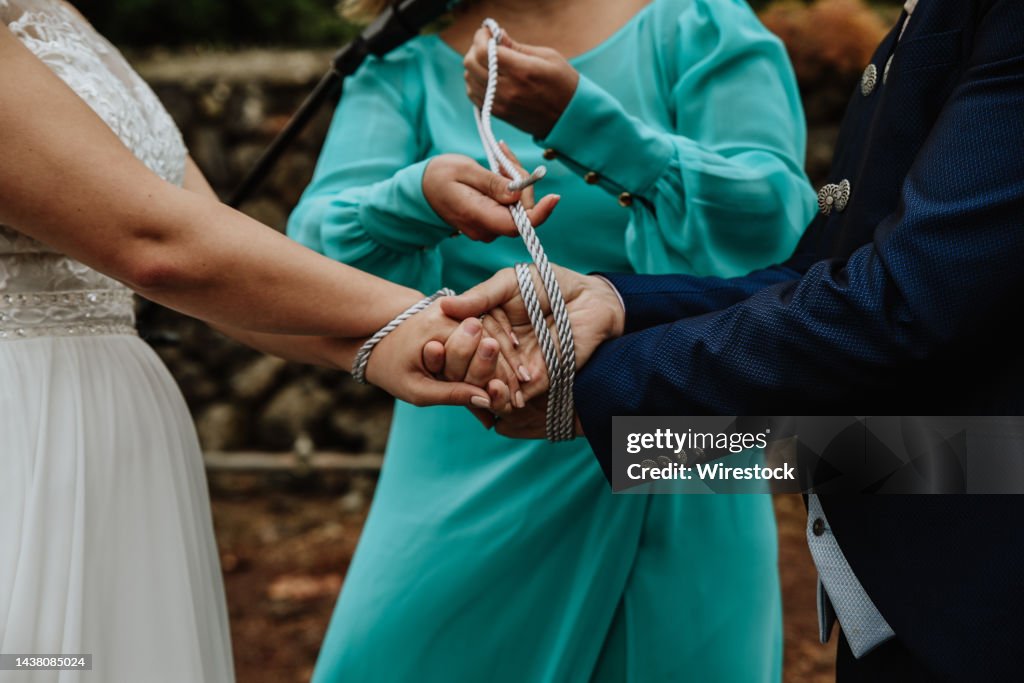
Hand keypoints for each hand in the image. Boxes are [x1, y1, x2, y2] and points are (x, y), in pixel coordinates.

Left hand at [365, 297, 523, 408]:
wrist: (373, 339)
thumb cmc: (391, 368)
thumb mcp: (417, 389)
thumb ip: (451, 394)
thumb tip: (487, 402)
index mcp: (439, 327)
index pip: (482, 351)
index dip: (501, 377)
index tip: (516, 399)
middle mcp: (451, 312)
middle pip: (492, 340)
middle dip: (510, 367)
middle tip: (526, 391)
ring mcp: (455, 311)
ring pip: (492, 334)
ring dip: (508, 359)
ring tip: (523, 384)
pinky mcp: (457, 314)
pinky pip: (485, 331)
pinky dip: (498, 351)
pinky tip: (512, 369)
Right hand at [423, 154, 558, 241]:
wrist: (421, 189)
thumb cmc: (439, 176)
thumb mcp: (464, 171)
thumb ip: (492, 183)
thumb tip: (517, 196)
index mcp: (479, 217)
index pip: (518, 225)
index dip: (540, 213)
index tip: (554, 196)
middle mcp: (487, 228)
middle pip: (523, 211)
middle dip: (522, 182)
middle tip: (504, 155)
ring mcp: (490, 227)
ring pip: (519, 206)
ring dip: (516, 181)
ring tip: (498, 158)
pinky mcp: (492, 221)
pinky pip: (511, 205)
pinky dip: (510, 186)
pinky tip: (498, 168)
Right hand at [431, 265, 625, 436]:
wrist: (590, 299)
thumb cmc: (550, 284)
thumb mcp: (509, 283)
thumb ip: (480, 296)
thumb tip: (444, 305)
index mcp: (485, 325)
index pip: (460, 342)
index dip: (447, 347)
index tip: (433, 348)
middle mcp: (496, 349)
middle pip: (469, 367)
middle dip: (462, 367)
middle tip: (460, 362)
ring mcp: (514, 367)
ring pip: (488, 385)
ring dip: (481, 385)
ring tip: (478, 381)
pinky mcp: (536, 381)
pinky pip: (514, 396)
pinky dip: (504, 399)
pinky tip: (499, 393)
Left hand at [464, 28, 578, 137]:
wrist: (570, 118)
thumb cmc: (564, 83)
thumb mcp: (548, 57)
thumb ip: (517, 47)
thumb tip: (497, 35)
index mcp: (521, 71)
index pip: (483, 51)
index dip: (480, 37)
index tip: (487, 32)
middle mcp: (507, 89)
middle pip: (471, 64)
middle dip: (475, 49)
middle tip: (488, 45)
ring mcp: (501, 104)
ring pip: (469, 79)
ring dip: (474, 66)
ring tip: (489, 61)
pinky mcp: (499, 114)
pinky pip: (474, 95)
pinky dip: (475, 82)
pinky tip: (488, 77)